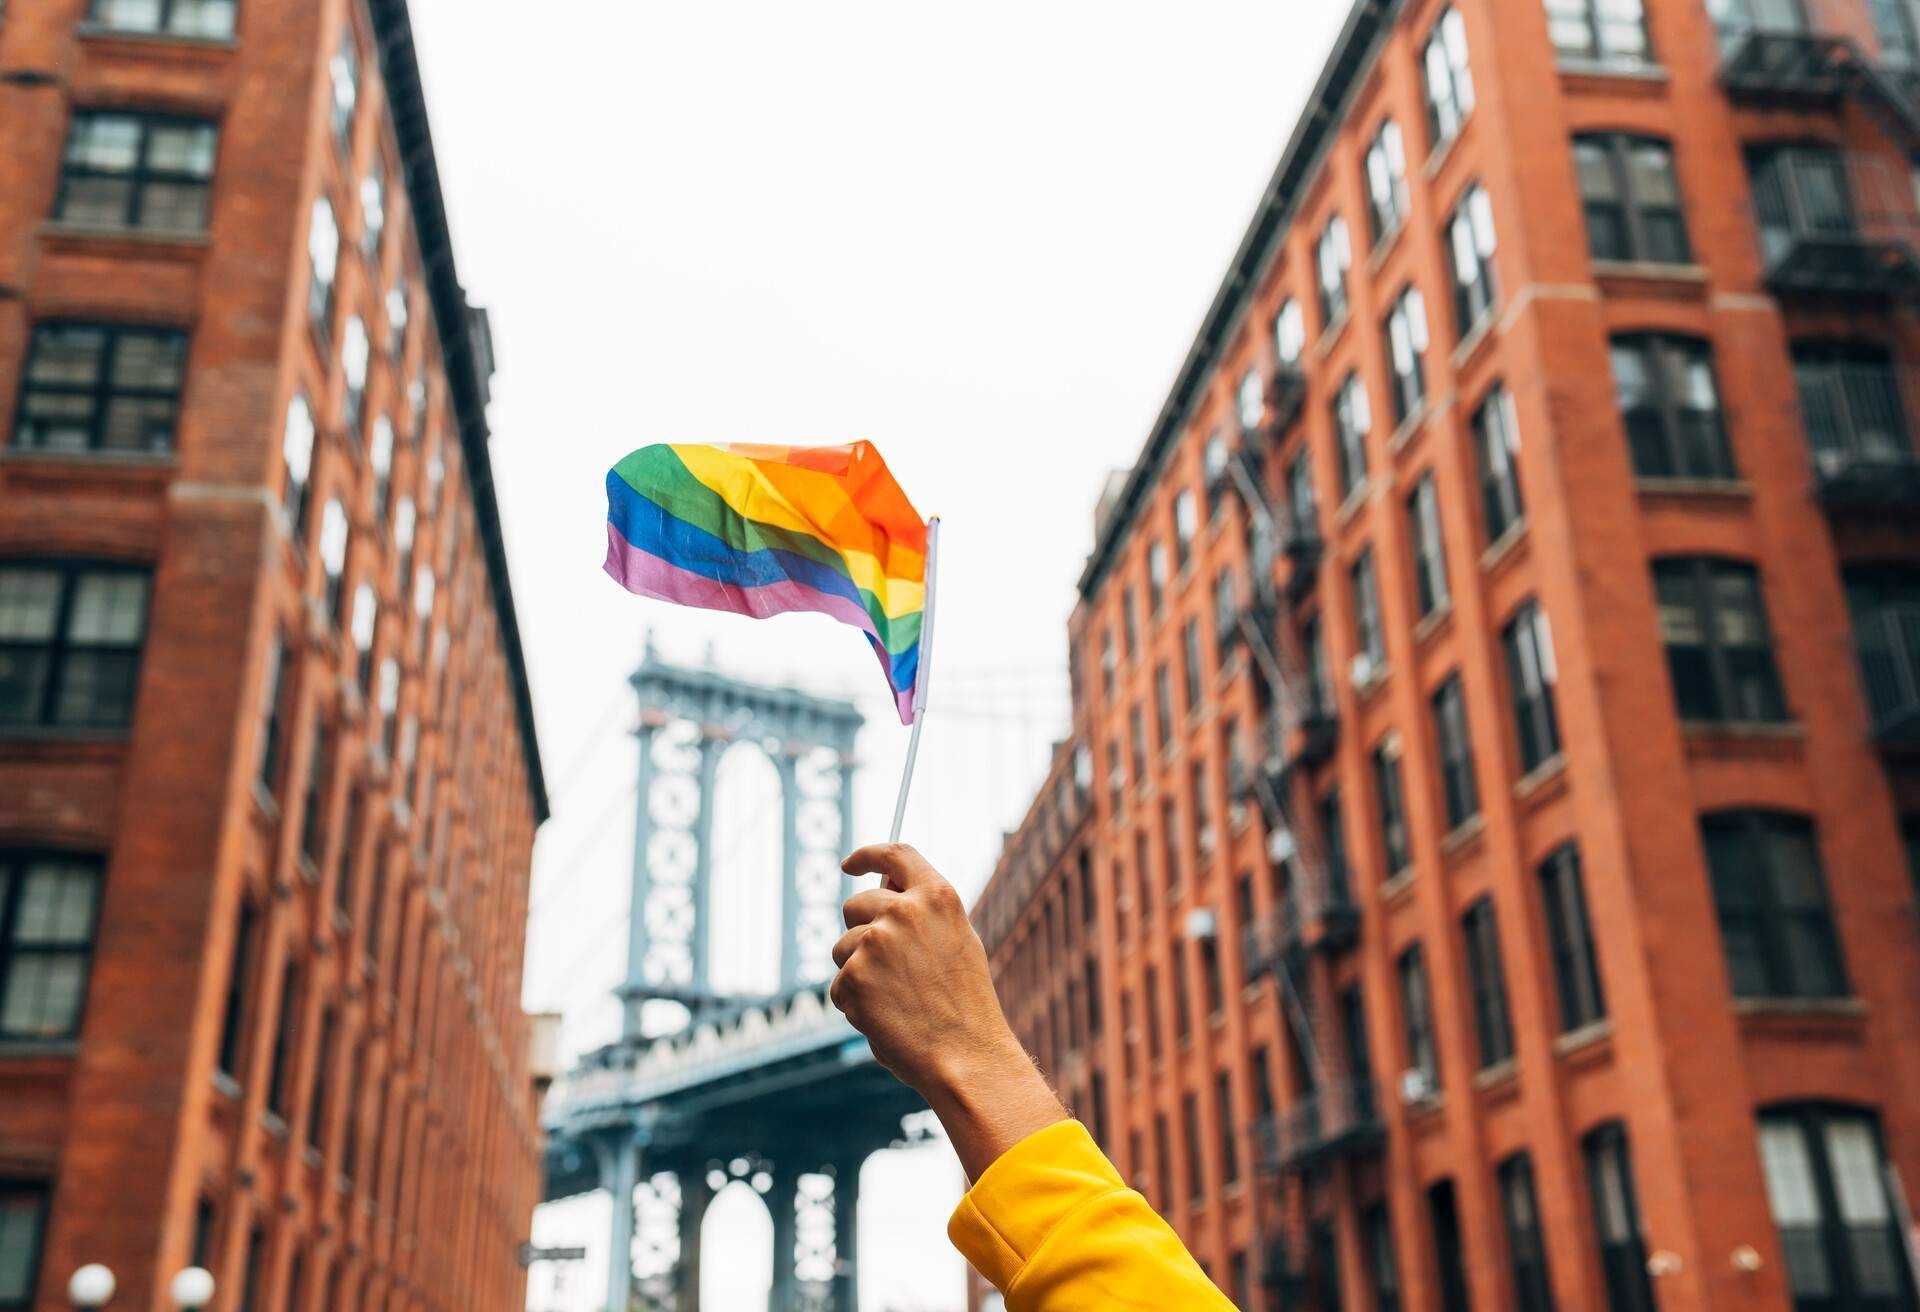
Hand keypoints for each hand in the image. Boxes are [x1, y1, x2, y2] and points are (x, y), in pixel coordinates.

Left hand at [831, 844, 1065, 1178]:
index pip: (894, 854)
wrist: (965, 1055)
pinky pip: (838, 984)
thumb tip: (885, 893)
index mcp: (937, 895)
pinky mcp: (853, 974)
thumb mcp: (957, 941)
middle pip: (856, 905)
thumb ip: (923, 913)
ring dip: (857, 971)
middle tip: (885, 968)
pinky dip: (853, 1003)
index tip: (850, 865)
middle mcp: (904, 909)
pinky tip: (885, 1018)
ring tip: (895, 1000)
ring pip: (842, 948)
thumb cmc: (964, 1005)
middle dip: (860, 931)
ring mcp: (875, 940)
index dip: (867, 855)